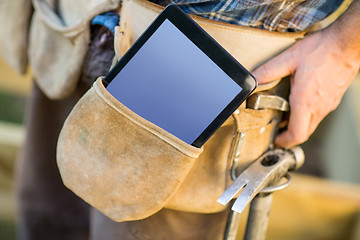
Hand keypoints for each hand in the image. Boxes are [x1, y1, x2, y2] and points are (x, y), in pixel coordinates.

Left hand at [252, 28, 359, 147]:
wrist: (348, 42)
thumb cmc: (322, 49)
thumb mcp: (288, 59)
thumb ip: (268, 72)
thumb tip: (252, 80)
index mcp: (305, 101)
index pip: (296, 134)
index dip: (284, 141)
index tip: (276, 139)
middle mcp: (319, 107)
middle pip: (304, 133)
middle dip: (289, 135)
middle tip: (278, 130)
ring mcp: (329, 104)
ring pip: (312, 124)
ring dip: (298, 124)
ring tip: (286, 115)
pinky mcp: (334, 98)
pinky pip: (319, 113)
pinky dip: (308, 114)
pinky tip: (301, 101)